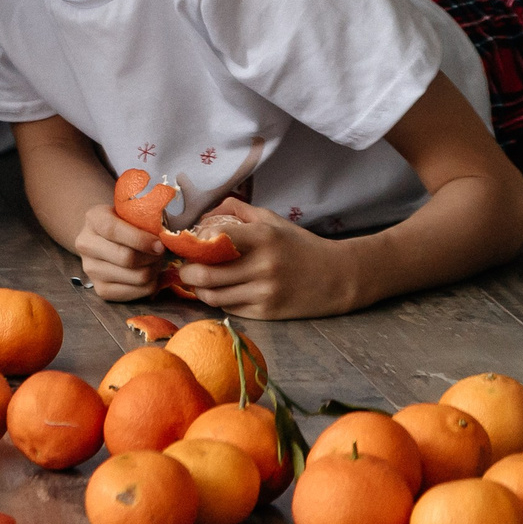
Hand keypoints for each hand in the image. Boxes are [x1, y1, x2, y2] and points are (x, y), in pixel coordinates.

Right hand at [75, 202, 165, 301]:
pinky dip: (152, 285)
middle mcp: (86, 245)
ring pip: (136, 277)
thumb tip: (169, 237)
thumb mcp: (129, 212)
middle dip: (152, 257)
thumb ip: (145, 219)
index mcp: (93, 219)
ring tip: (156, 262)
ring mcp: (90, 269)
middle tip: (162, 253)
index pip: (113, 230)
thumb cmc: (124, 222)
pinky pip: (136, 293)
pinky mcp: (100, 289)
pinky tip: (151, 274)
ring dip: (154, 271)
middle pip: (126, 258)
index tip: (160, 244)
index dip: (140, 239)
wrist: (104, 237)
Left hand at [170, 199, 359, 319]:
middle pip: (205, 275)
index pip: (213, 239)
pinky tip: (222, 291)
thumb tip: (202, 215)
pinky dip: (219, 300)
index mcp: (263, 238)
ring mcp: (265, 292)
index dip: (193, 242)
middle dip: (186, 272)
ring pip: (213, 296)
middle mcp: (263, 266)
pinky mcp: (267, 313)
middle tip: (184, 267)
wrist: (338, 277)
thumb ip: (237, 210)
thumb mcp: (272, 220)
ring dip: (198, 289)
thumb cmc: (300, 246)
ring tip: (198, 281)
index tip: (188, 242)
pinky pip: (229, 308)